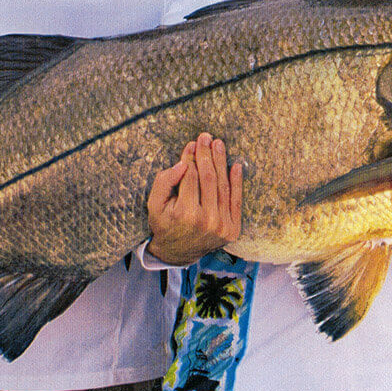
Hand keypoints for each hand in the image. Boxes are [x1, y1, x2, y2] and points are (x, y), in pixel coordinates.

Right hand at [147, 132, 241, 265]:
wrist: (178, 253)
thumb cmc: (165, 224)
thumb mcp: (154, 205)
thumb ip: (164, 182)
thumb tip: (183, 163)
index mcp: (185, 214)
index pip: (191, 177)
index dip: (191, 158)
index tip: (191, 144)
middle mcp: (206, 220)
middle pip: (208, 178)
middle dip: (207, 155)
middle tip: (206, 137)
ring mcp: (222, 225)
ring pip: (222, 186)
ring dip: (221, 162)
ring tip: (219, 144)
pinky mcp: (232, 229)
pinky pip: (236, 201)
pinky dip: (237, 182)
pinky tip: (236, 166)